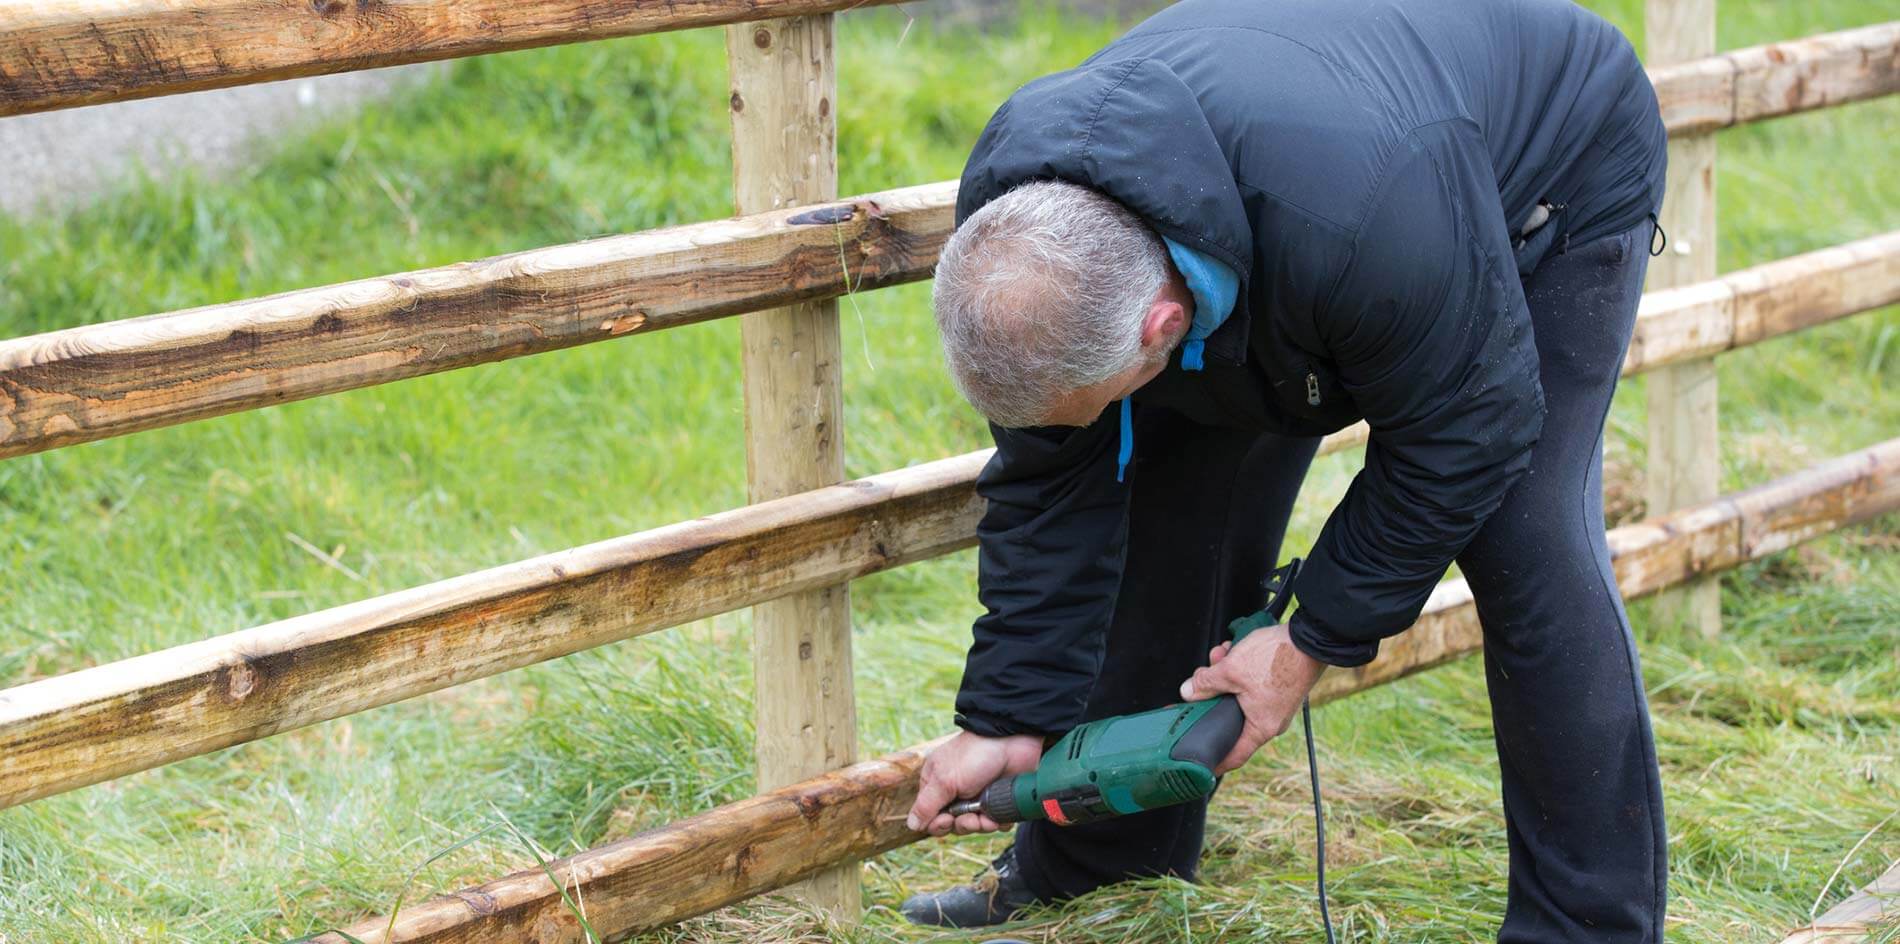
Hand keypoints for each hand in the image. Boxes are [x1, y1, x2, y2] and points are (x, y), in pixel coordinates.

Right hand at [906, 730, 1044, 836]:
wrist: (1014, 740)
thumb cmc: (975, 755)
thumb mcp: (945, 780)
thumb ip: (926, 805)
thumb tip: (910, 825)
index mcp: (936, 785)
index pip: (930, 817)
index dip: (939, 824)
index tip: (948, 821)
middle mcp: (955, 792)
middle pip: (954, 824)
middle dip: (964, 825)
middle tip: (973, 818)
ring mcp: (977, 796)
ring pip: (975, 825)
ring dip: (982, 825)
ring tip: (989, 817)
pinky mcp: (996, 798)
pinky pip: (995, 820)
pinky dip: (999, 820)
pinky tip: (1001, 815)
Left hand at [1178, 624, 1323, 774]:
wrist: (1309, 638)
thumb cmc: (1277, 658)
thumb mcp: (1230, 670)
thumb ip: (1205, 684)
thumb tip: (1188, 692)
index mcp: (1262, 727)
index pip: (1235, 755)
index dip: (1216, 760)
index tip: (1201, 763)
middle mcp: (1272, 721)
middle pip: (1231, 716)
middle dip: (1213, 695)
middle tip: (1202, 680)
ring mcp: (1277, 705)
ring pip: (1240, 695)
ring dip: (1225, 675)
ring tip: (1220, 656)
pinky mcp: (1280, 688)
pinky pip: (1253, 685)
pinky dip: (1240, 670)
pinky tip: (1232, 651)